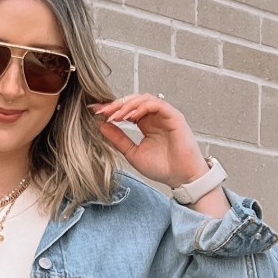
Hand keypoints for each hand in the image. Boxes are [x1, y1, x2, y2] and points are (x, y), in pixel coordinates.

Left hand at [92, 95, 209, 189]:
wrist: (181, 178)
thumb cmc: (163, 168)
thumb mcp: (132, 153)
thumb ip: (118, 139)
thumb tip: (101, 126)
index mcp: (145, 124)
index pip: (126, 110)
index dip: (111, 109)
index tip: (95, 112)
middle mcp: (155, 117)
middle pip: (133, 101)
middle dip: (116, 105)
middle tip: (102, 111)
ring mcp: (164, 115)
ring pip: (143, 99)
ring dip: (127, 105)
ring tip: (115, 115)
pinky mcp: (174, 116)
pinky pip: (156, 104)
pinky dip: (141, 107)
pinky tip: (129, 116)